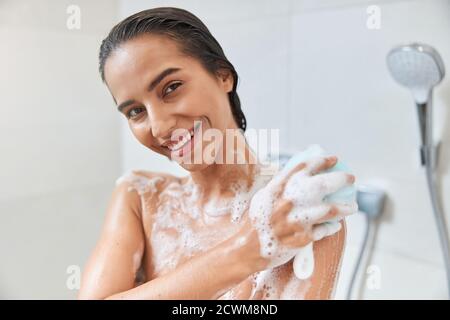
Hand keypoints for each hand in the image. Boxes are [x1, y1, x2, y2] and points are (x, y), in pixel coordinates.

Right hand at [247, 155, 356, 269]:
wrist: (248, 247)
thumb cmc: (256, 220)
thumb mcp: (264, 196)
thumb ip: (281, 185)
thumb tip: (301, 174)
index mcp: (278, 188)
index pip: (304, 168)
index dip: (322, 161)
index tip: (334, 159)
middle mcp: (287, 202)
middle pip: (321, 185)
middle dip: (340, 179)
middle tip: (350, 178)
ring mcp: (296, 220)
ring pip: (330, 210)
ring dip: (345, 207)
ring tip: (352, 206)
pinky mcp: (302, 238)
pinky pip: (324, 230)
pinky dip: (332, 226)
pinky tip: (335, 225)